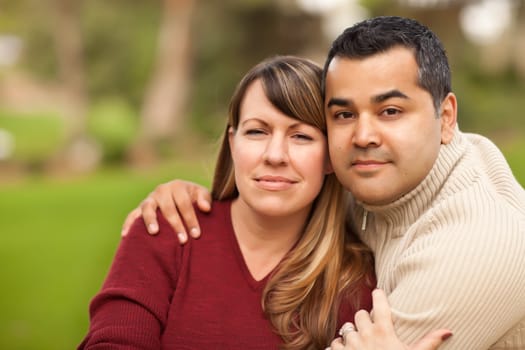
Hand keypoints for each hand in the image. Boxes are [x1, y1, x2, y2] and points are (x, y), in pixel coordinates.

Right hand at [121, 180, 211, 242]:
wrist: (180, 195)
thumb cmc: (193, 198)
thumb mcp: (201, 194)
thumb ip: (205, 199)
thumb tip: (205, 208)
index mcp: (177, 186)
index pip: (184, 203)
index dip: (191, 219)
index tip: (196, 234)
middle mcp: (161, 190)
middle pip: (168, 208)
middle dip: (176, 224)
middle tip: (183, 240)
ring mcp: (149, 199)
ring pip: (148, 208)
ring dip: (151, 220)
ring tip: (155, 232)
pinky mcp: (140, 208)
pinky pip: (132, 215)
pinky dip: (128, 223)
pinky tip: (125, 235)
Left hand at [328, 289, 451, 349]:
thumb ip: (428, 343)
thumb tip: (448, 331)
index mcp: (384, 332)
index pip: (380, 304)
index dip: (378, 295)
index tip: (378, 292)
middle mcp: (365, 334)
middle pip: (360, 314)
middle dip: (364, 320)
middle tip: (371, 329)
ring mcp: (350, 344)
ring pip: (346, 328)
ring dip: (352, 335)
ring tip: (360, 345)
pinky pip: (334, 343)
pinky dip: (340, 347)